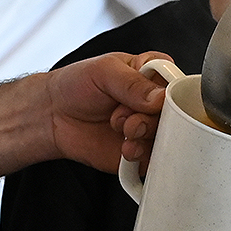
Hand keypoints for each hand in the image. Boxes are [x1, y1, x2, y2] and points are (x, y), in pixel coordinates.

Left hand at [43, 51, 170, 173]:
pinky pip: (153, 159)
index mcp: (152, 74)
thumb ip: (133, 83)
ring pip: (167, 138)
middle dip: (152, 120)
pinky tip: (125, 150)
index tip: (155, 101)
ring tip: (122, 131)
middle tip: (130, 121)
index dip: (169, 96)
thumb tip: (160, 97)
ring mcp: (148, 128)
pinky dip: (141, 156)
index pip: (178, 84)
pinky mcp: (140, 152)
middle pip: (175, 115)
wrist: (53, 115)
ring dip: (144, 137)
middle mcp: (154, 103)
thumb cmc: (76, 85)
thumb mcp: (104, 71)